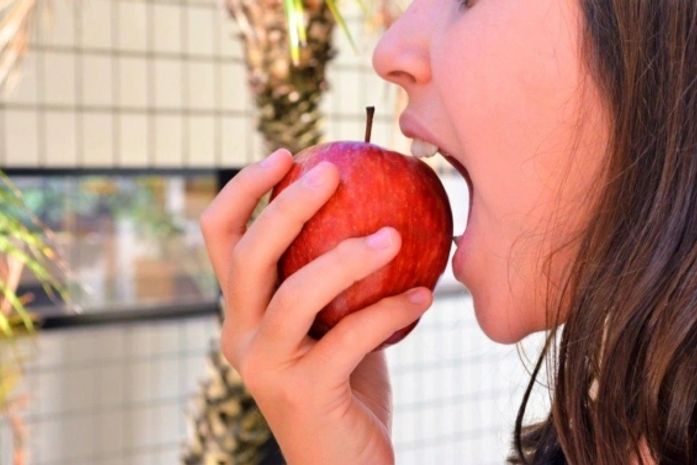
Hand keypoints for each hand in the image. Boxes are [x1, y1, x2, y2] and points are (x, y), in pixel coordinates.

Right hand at [200, 148, 432, 464]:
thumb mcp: (331, 322)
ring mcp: (264, 367)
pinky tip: (425, 294)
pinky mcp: (302, 395)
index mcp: (241, 310)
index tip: (287, 154)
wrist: (344, 464)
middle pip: (247, 254)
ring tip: (393, 234)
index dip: (243, 189)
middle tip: (332, 171)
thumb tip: (378, 209)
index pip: (218, 236)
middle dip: (286, 203)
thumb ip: (336, 279)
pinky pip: (350, 337)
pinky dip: (391, 310)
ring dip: (347, 256)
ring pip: (294, 293)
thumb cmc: (344, 383)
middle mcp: (239, 335)